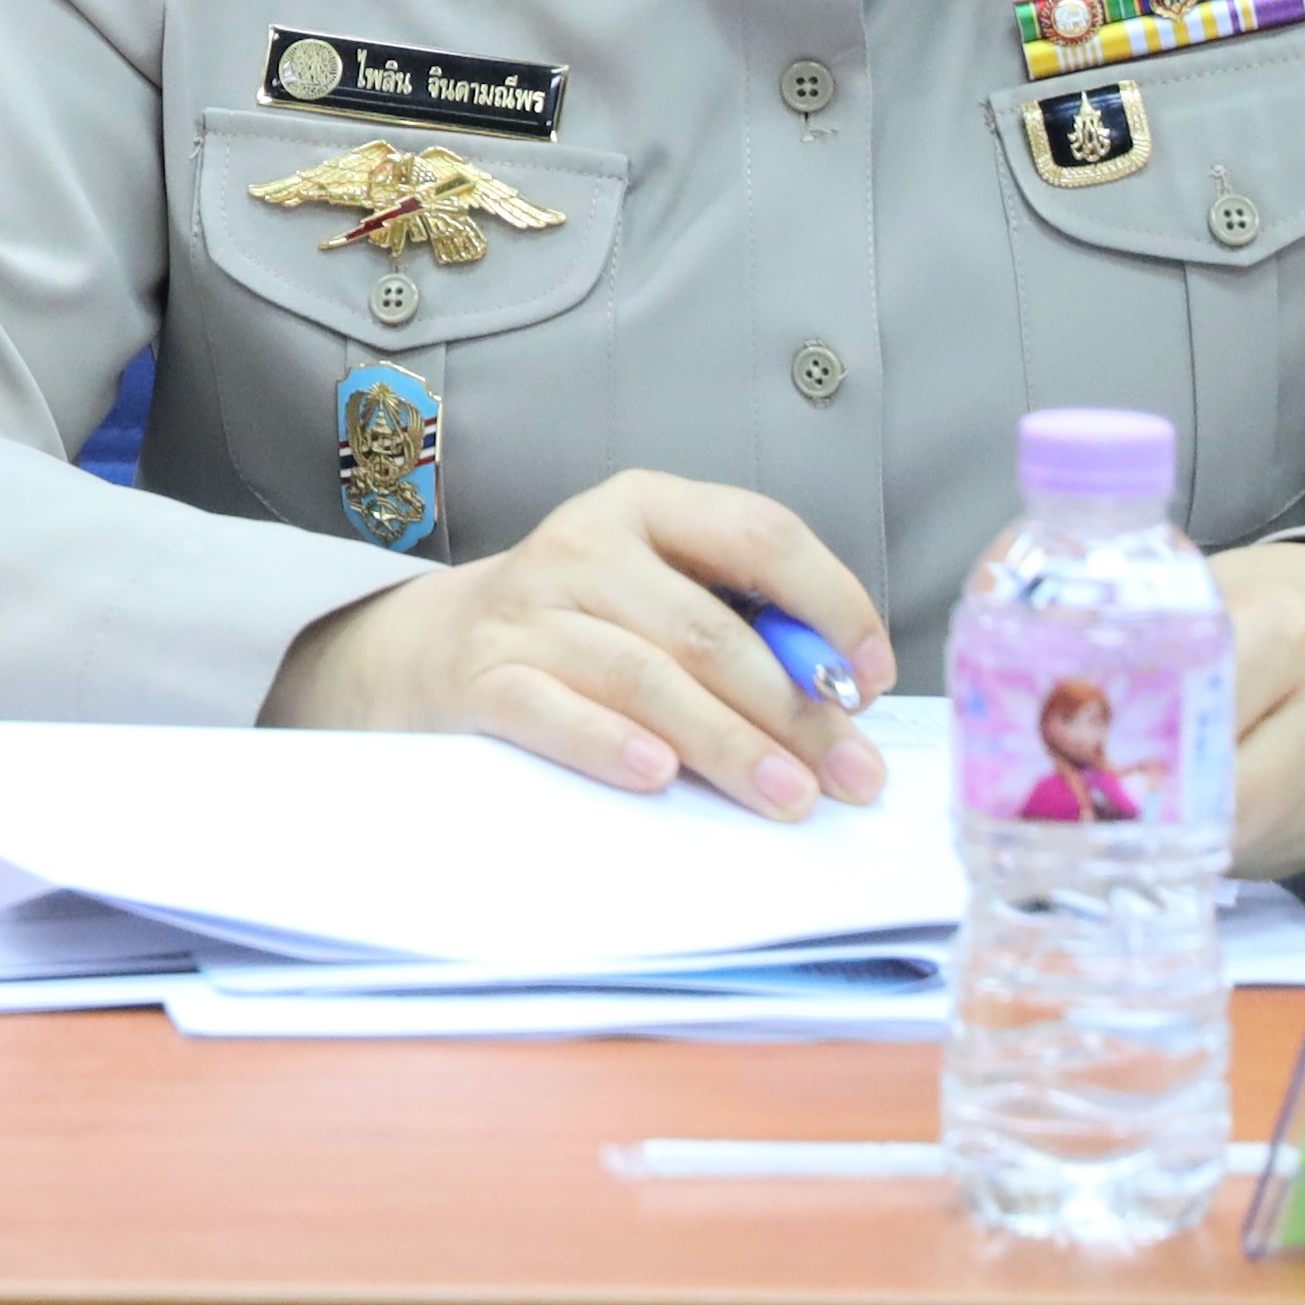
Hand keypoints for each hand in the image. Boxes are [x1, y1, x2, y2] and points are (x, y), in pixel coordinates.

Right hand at [261, 468, 893, 818]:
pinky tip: (658, 776)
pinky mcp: (482, 676)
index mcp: (646, 504)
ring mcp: (528, 609)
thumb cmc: (587, 625)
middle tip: (852, 777)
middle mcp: (585, 544)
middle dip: (794, 710)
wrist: (431, 647)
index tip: (873, 681)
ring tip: (790, 800)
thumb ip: (742, 623)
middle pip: (709, 629)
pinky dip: (607, 743)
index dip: (832, 604)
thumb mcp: (659, 590)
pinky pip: (552, 710)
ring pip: (645, 676)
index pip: (760, 533)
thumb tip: (847, 699)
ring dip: (728, 743)